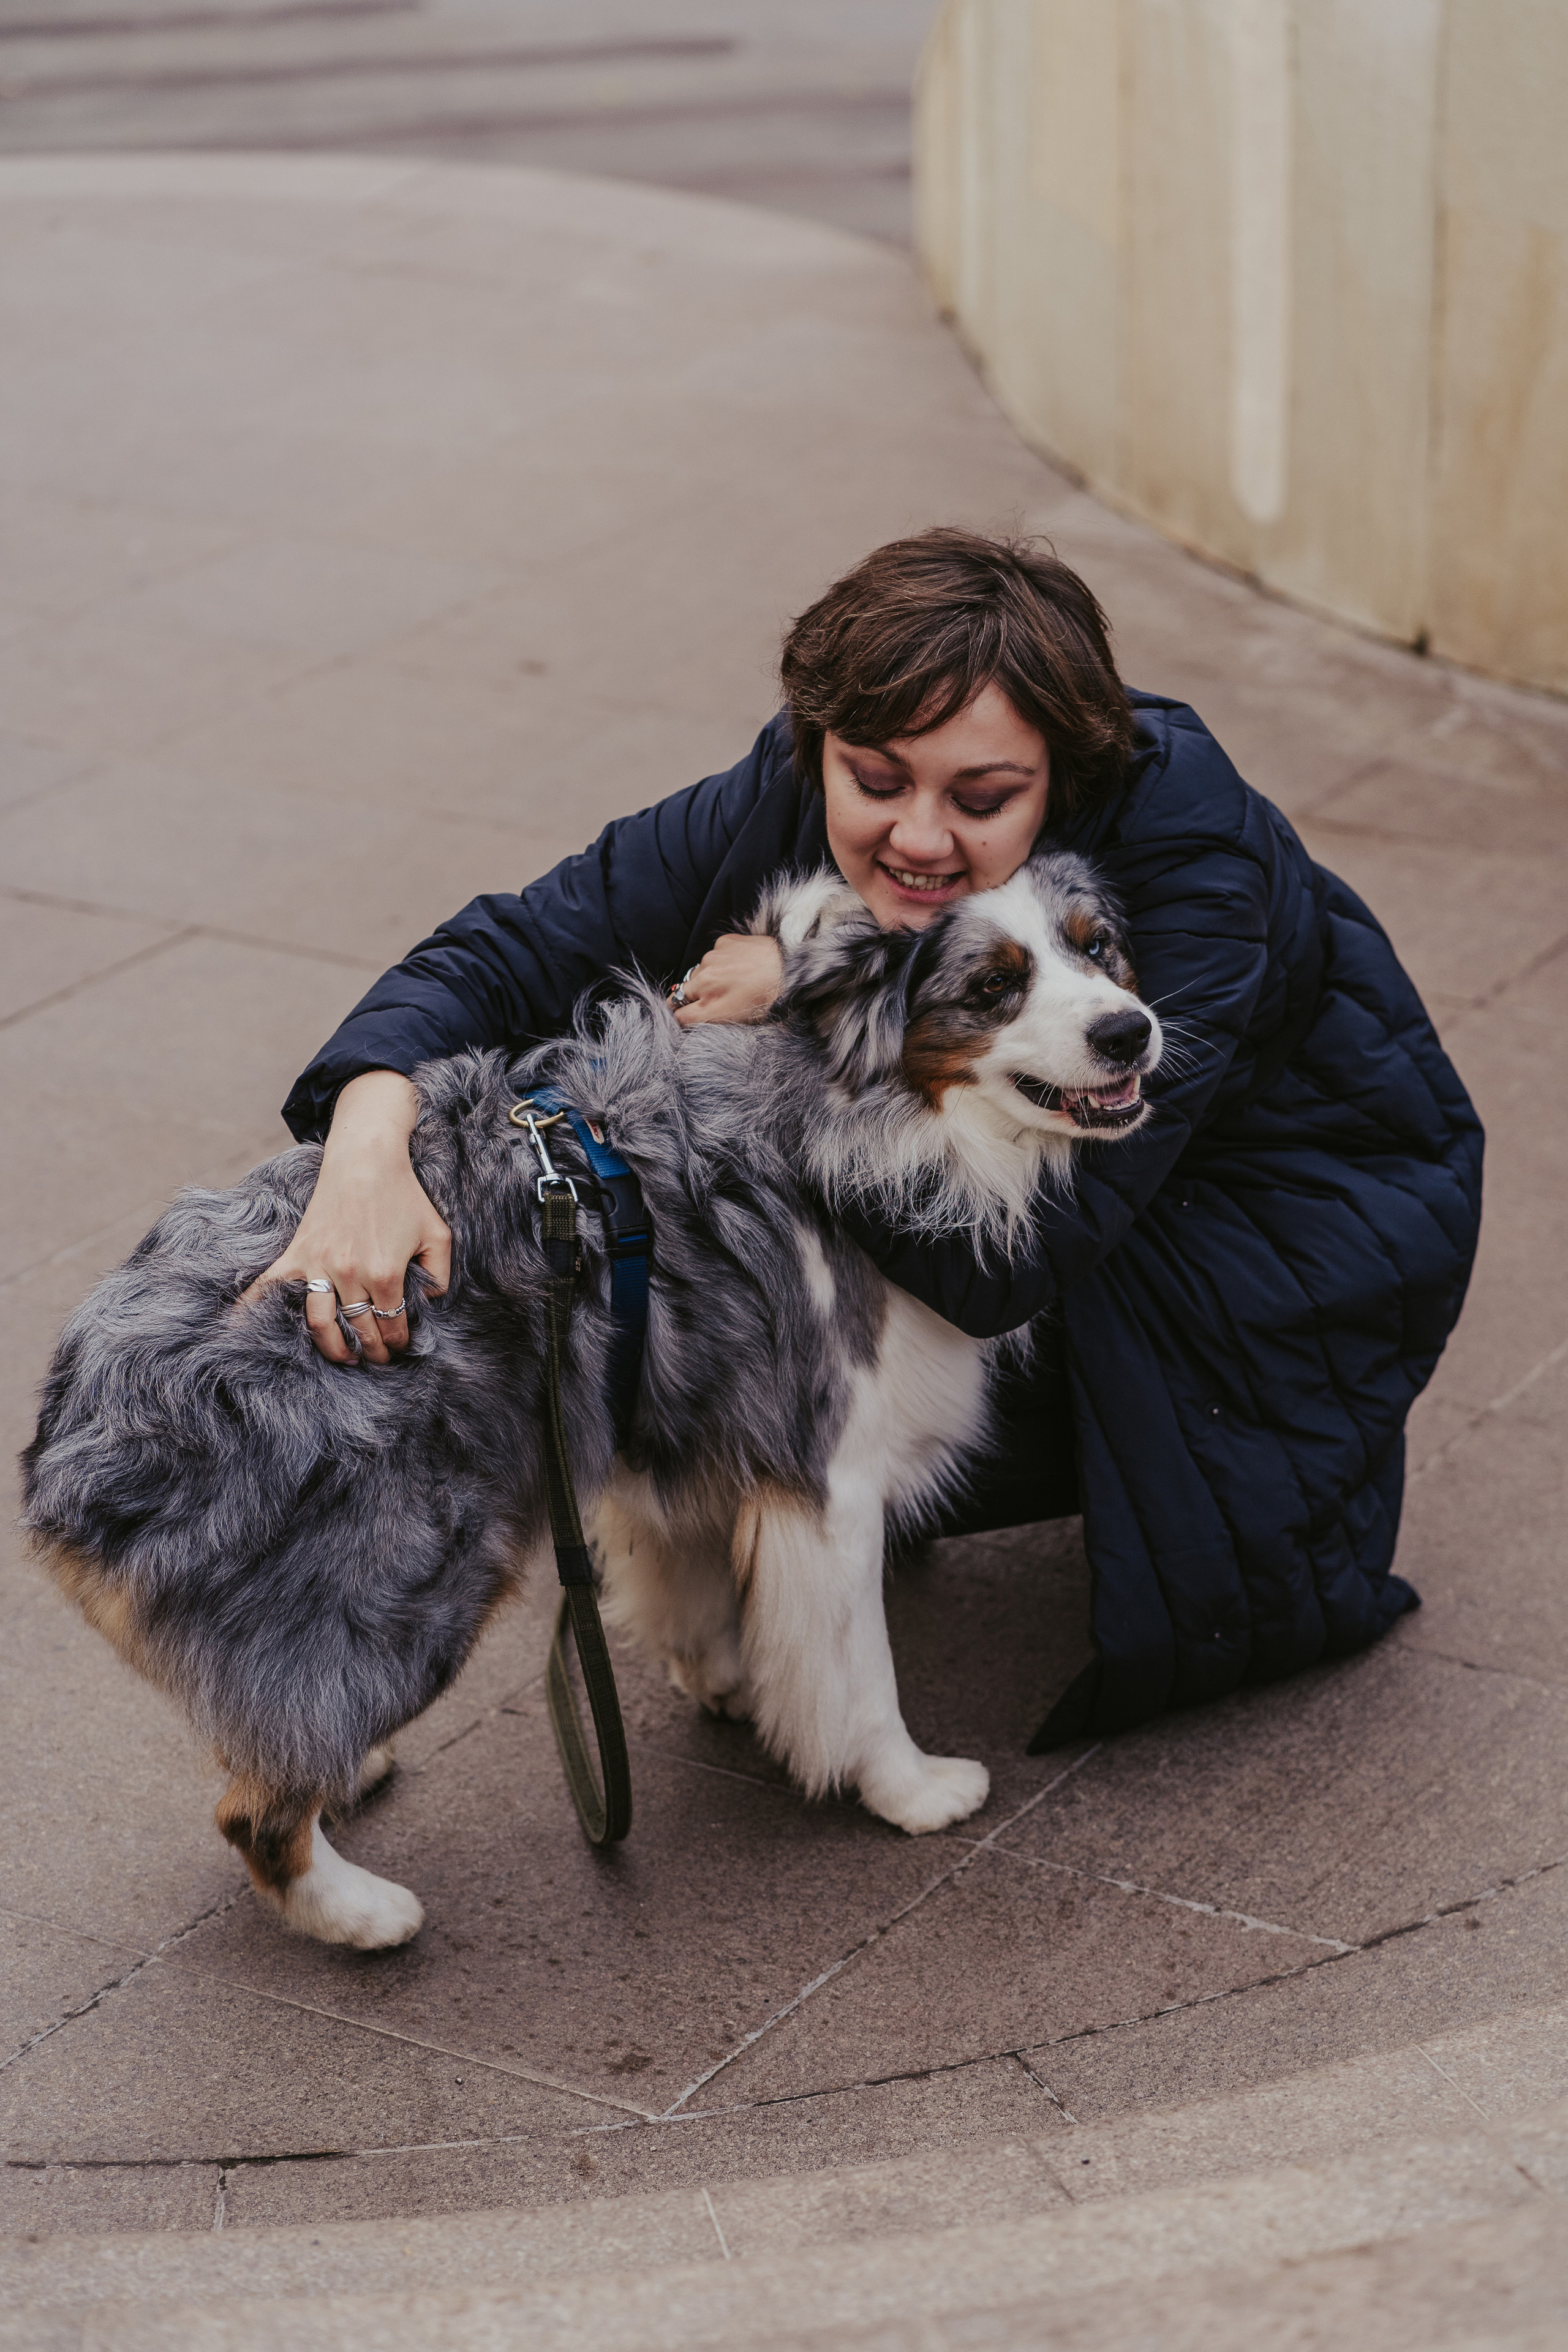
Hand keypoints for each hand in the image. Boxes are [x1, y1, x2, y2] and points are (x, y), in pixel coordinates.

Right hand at [240, 1070, 450, 1366]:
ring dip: (332, 1348)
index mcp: (385, 1273)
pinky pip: (271, 1288)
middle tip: (378, 1358)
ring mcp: (319, 1265)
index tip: (400, 1347)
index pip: (392, 1326)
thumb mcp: (438, 1235)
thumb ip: (440, 1277)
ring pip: (319, 1323)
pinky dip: (254, 1311)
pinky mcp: (298, 1253)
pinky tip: (242, 1332)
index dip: (399, 1342)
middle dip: (372, 1351)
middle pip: (359, 1330)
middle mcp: (349, 1274)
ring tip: (345, 1357)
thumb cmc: (405, 1196)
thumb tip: (428, 1306)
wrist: (367, 1159)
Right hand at [671, 934, 783, 1026]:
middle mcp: (705, 982)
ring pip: (697, 972)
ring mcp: (712, 960)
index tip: (692, 1017)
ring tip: (735, 981)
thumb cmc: (772, 1001)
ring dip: (708, 978)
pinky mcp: (723, 943)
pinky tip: (741, 964)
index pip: (678, 1016)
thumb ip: (711, 1022)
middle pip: (682, 994)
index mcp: (710, 1008)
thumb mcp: (741, 1023)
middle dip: (693, 998)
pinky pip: (713, 954)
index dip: (684, 1018)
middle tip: (716, 1000)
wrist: (795, 970)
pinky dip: (722, 960)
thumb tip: (691, 1019)